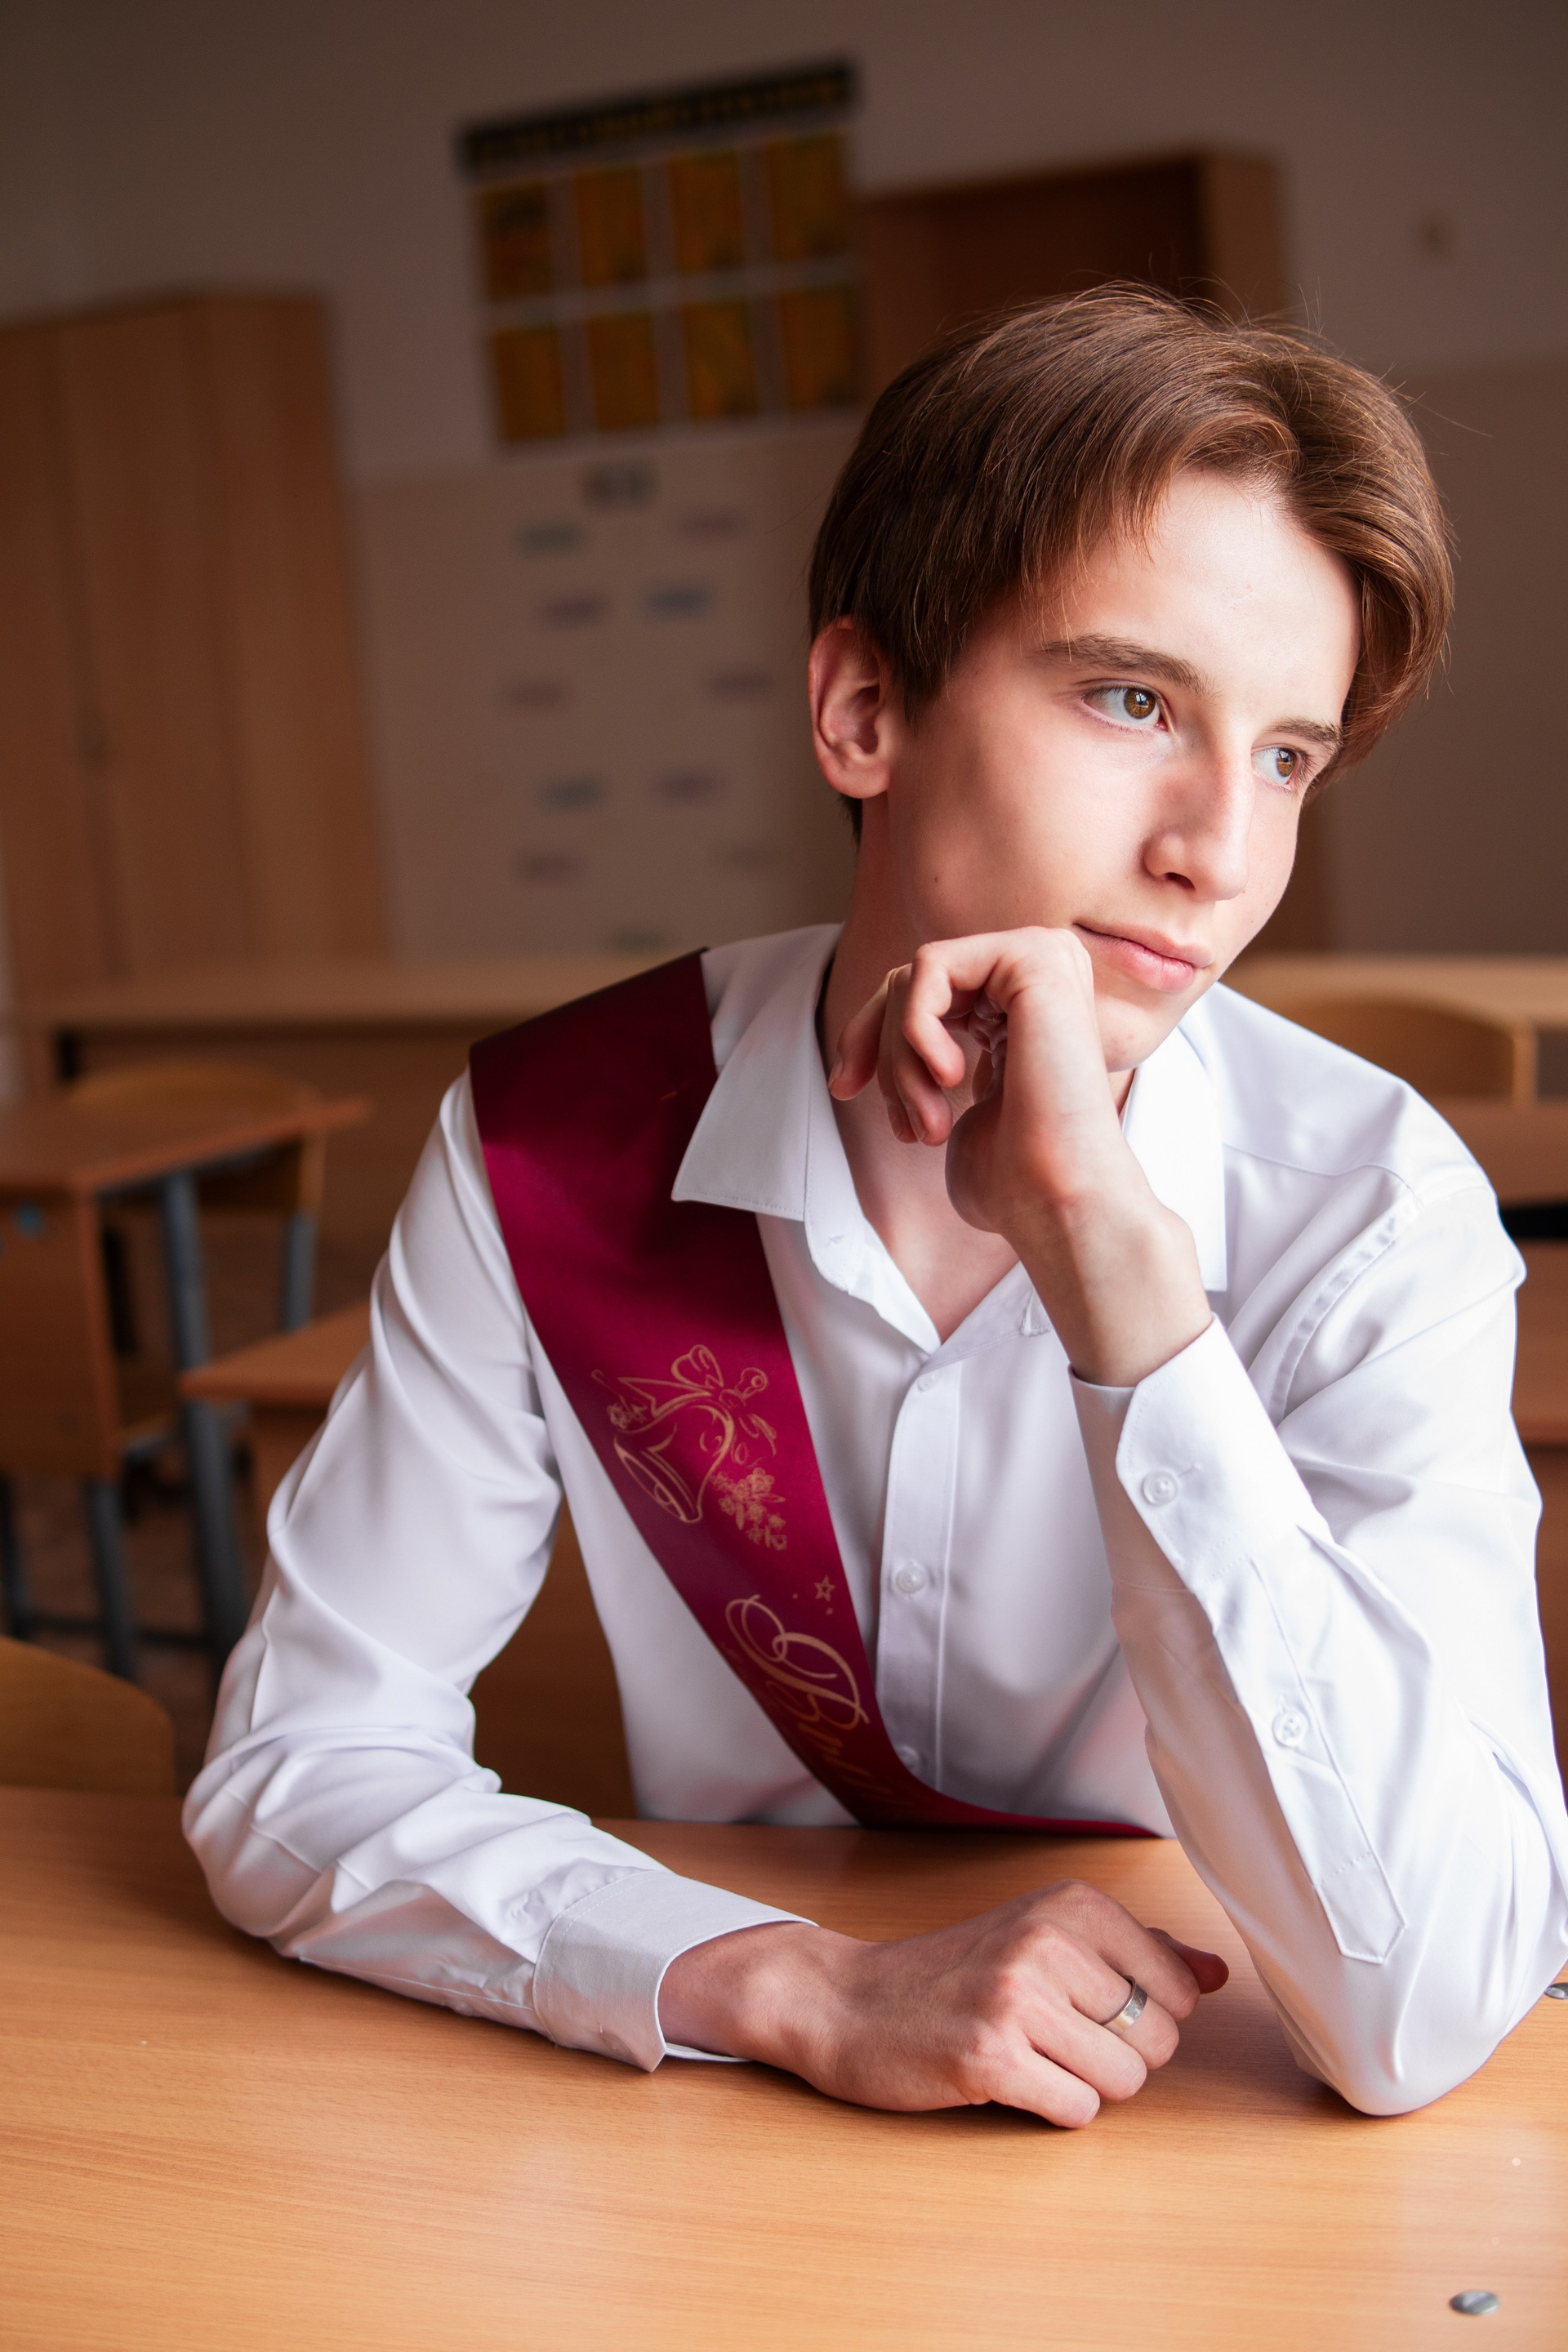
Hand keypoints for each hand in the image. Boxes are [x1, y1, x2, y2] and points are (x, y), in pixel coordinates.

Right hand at [659, 1879, 1227, 2126]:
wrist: (846, 1999)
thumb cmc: (953, 1972)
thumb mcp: (1042, 1936)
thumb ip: (1135, 1950)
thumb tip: (1218, 1972)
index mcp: (1070, 1905)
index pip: (1181, 1985)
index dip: (1145, 2014)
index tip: (1088, 2006)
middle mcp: (1047, 1941)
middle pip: (1157, 2038)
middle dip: (1118, 2056)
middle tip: (1054, 2038)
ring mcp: (1016, 1999)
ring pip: (1124, 2082)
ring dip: (1085, 2087)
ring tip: (1031, 2058)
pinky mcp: (990, 2058)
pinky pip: (1077, 2112)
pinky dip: (1052, 2110)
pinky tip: (1009, 2081)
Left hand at [829, 928, 1211, 1383]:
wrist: (1056, 1197)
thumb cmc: (1009, 1175)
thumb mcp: (946, 1098)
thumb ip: (922, 1050)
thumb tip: (867, 1035)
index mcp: (1027, 1002)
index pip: (922, 990)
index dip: (870, 1037)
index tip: (843, 1088)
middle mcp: (1042, 970)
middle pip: (912, 980)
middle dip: (882, 1052)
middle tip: (904, 1126)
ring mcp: (1044, 957)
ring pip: (917, 977)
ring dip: (902, 1058)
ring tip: (930, 1123)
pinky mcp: (1035, 958)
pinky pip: (931, 966)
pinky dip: (915, 1028)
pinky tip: (949, 1078)